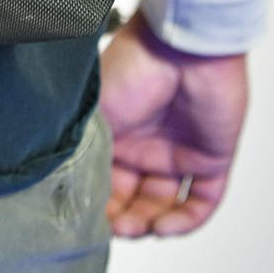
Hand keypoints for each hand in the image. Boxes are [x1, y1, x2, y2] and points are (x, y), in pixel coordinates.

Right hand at [98, 12, 248, 238]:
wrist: (183, 45)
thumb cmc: (135, 65)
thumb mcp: (94, 110)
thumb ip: (81, 147)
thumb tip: (62, 184)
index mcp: (116, 132)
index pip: (105, 181)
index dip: (97, 204)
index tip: (87, 218)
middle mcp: (146, 145)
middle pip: (134, 198)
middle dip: (123, 219)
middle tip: (114, 227)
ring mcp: (180, 152)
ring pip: (165, 205)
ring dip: (150, 223)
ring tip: (138, 227)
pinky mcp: (211, 158)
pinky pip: (203, 202)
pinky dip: (185, 221)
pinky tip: (164, 225)